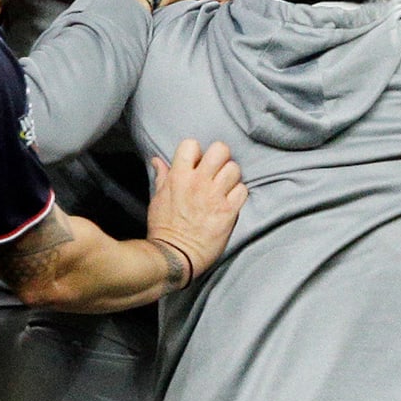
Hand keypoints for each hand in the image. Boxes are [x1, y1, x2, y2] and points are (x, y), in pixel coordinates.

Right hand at [145, 139, 246, 284]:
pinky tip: (231, 201)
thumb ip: (163, 176)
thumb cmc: (164, 228)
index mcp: (178, 176)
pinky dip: (239, 195)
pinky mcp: (228, 211)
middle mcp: (198, 182)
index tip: (197, 163)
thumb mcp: (158, 198)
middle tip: (217, 171)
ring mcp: (215, 196)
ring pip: (235, 169)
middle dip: (221, 157)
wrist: (175, 256)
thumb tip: (158, 160)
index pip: (192, 144)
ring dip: (232, 177)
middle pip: (220, 150)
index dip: (197, 152)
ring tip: (225, 187)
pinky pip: (243, 190)